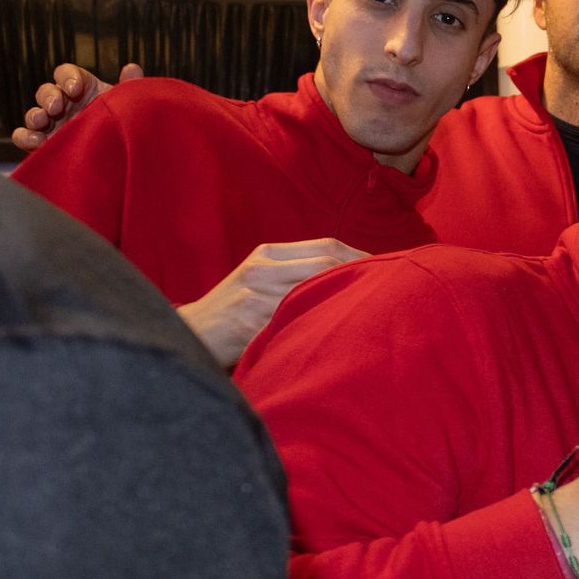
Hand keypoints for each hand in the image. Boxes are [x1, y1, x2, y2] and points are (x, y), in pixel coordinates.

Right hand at [11, 62, 141, 151]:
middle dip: (49, 97)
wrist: (121, 157)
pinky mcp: (43, 144)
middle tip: (57, 107)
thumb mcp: (127, 106)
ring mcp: (51, 124)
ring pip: (34, 114)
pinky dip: (24, 137)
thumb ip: (130, 87)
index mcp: (82, 89)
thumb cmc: (123, 125)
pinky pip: (23, 136)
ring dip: (35, 116)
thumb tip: (132, 68)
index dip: (67, 77)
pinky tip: (36, 141)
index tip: (76, 88)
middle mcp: (64, 104)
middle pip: (46, 92)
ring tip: (43, 122)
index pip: (66, 73)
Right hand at [178, 238, 367, 367]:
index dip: (360, 255)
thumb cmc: (233, 309)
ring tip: (373, 309)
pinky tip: (339, 331)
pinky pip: (293, 320)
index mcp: (266, 254)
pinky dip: (318, 323)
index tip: (385, 268)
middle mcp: (261, 269)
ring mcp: (254, 295)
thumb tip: (348, 272)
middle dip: (360, 274)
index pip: (325, 246)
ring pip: (313, 289)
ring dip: (345, 300)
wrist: (189, 333)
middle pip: (324, 263)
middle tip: (389, 288)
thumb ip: (294, 271)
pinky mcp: (248, 322)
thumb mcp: (259, 278)